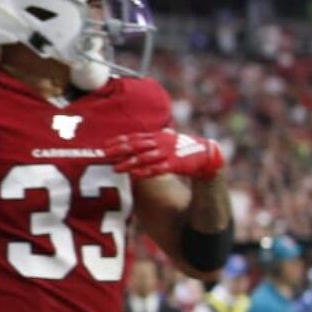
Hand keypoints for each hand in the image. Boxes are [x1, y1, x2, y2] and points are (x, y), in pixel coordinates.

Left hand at [103, 130, 223, 180]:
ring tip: (115, 168)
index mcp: (158, 136)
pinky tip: (134, 175)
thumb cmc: (183, 149)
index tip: (104, 145)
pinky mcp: (175, 164)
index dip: (119, 140)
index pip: (134, 137)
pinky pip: (157, 169)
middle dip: (119, 150)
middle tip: (104, 155)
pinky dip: (145, 172)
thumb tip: (136, 139)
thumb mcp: (167, 140)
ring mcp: (168, 153)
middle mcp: (161, 143)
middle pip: (136, 146)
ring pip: (144, 158)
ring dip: (128, 163)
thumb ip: (152, 139)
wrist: (207, 155)